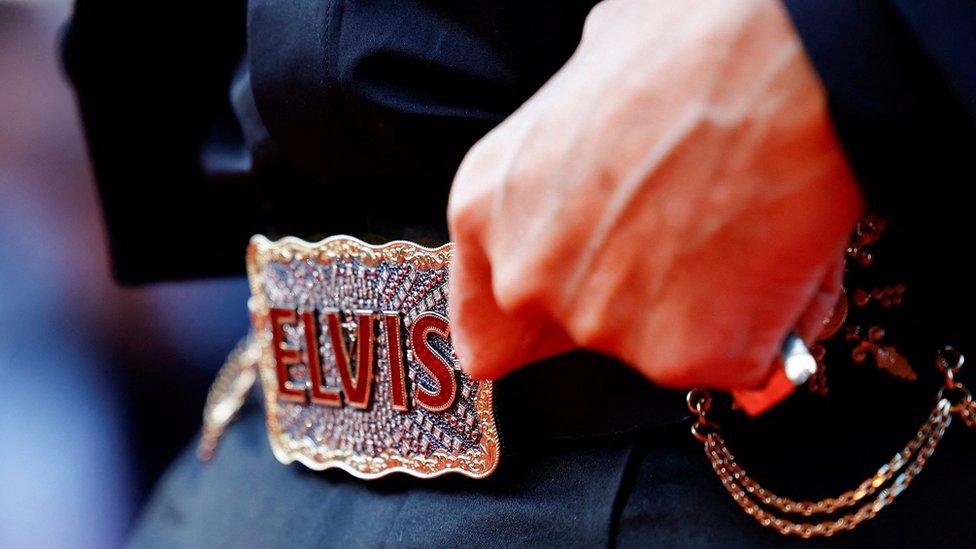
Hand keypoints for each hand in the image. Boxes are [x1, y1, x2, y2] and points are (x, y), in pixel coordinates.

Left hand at [447, 0, 862, 390]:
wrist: (794, 65)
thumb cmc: (695, 49)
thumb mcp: (590, 73)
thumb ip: (571, 145)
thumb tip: (598, 153)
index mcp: (485, 209)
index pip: (484, 326)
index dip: (537, 323)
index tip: (577, 307)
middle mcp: (526, 278)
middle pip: (572, 334)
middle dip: (624, 303)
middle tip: (680, 238)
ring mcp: (601, 325)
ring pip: (652, 345)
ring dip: (695, 309)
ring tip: (735, 226)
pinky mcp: (682, 357)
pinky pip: (724, 360)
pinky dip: (755, 328)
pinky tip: (772, 256)